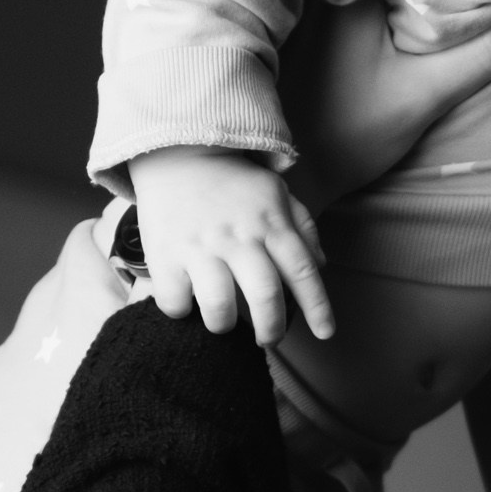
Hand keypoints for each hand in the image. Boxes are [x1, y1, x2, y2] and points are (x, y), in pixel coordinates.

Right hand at [127, 147, 335, 347]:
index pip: (303, 271)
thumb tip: (321, 265)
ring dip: (225, 326)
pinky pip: (175, 300)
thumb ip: (302, 227)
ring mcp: (200, 246)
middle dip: (271, 329)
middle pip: (265, 296)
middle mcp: (238, 237)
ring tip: (225, 324)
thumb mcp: (275, 193)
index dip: (318, 308)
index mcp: (270, 224)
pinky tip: (187, 303)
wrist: (175, 152)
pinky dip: (182, 311)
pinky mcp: (164, 253)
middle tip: (268, 339)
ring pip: (219, 307)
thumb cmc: (231, 180)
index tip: (326, 333)